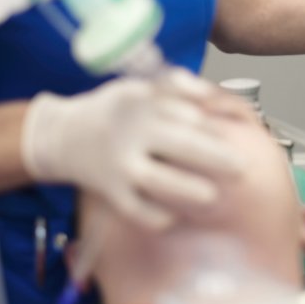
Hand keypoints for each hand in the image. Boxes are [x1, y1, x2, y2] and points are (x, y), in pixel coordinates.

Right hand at [21, 69, 245, 229]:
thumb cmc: (115, 109)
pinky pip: (136, 211)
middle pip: (181, 146)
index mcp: (144, 104)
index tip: (231, 135)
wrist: (62, 135)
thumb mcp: (142, 87)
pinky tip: (177, 217)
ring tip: (212, 196)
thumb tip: (209, 94)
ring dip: (188, 190)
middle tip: (242, 168)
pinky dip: (157, 217)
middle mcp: (132, 134)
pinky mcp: (111, 192)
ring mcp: (120, 165)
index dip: (213, 128)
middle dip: (216, 158)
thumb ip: (178, 86)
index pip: (187, 115)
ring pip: (158, 181)